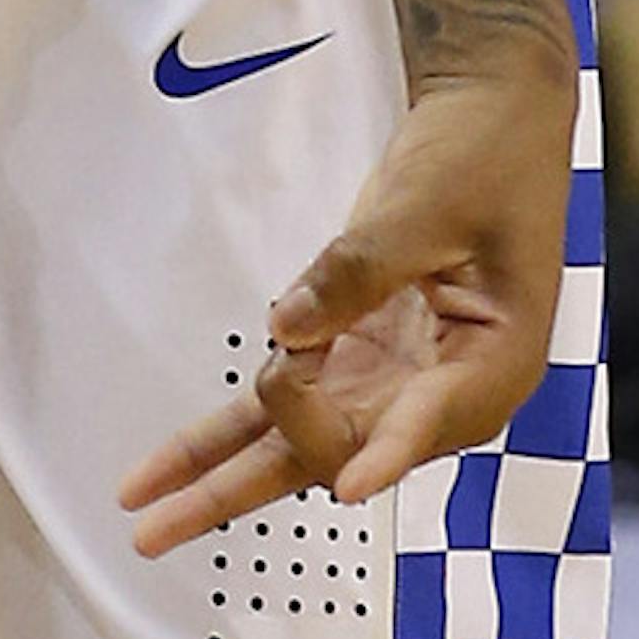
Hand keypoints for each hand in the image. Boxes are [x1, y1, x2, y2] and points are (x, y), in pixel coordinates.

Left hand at [119, 68, 573, 555]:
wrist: (485, 122)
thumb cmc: (483, 161)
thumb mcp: (427, 206)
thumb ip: (358, 269)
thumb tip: (288, 328)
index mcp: (493, 365)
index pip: (432, 418)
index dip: (387, 452)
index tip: (350, 484)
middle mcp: (436, 393)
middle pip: (337, 450)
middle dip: (249, 484)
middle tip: (170, 506)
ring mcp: (386, 380)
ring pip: (293, 443)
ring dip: (217, 480)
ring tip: (145, 516)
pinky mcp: (350, 355)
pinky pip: (280, 399)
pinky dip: (224, 432)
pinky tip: (170, 468)